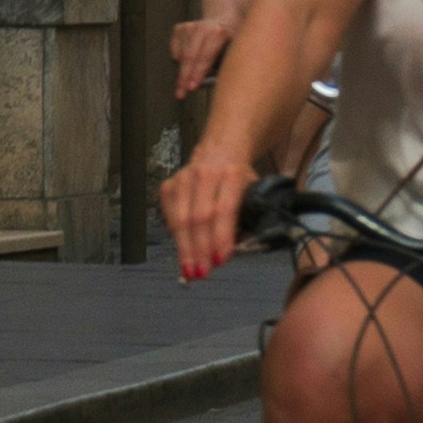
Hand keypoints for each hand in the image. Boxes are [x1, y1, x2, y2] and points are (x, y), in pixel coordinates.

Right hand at [158, 145, 252, 282]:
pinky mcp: (168, 185)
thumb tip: (237, 251)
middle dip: (200, 249)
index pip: (224, 209)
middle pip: (199, 217)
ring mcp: (183, 178)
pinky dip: (176, 238)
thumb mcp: (253, 191)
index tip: (220, 261)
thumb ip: (248, 219)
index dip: (221, 236)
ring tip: (190, 272)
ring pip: (181, 219)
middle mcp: (205, 173)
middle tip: (202, 274)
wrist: (220, 148)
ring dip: (185, 249)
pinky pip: (169, 217)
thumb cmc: (239, 178)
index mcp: (231, 173)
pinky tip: (183, 253)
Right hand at [164, 12, 230, 100]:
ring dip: (184, 72)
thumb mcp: (231, 56)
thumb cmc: (229, 46)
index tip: (192, 88)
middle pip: (190, 57)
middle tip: (181, 94)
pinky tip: (192, 61)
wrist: (224, 21)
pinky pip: (175, 53)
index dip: (198, 74)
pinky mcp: (180, 28)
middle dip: (184, 78)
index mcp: (220, 33)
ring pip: (181, 56)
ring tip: (190, 81)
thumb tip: (202, 85)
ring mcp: (190, 26)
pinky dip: (181, 62)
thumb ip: (219, 69)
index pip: (205, 56)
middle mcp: (203, 27)